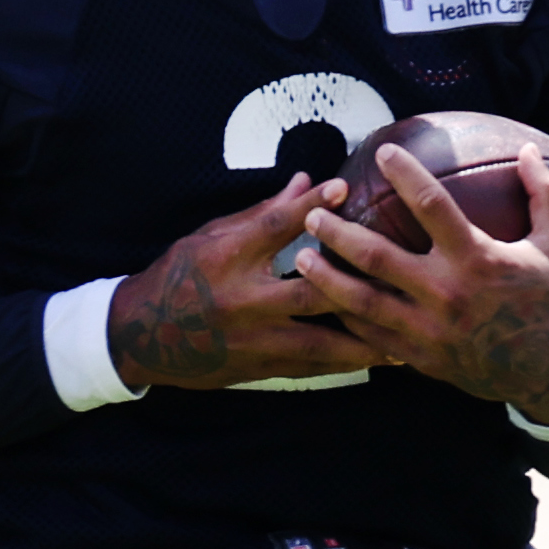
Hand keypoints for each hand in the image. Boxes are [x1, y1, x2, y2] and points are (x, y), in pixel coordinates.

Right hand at [107, 176, 382, 389]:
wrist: (142, 335)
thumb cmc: (179, 275)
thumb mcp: (211, 236)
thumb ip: (263, 213)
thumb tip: (308, 181)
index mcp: (227, 257)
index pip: (272, 225)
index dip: (309, 206)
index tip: (343, 187)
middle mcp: (243, 299)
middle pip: (309, 290)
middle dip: (355, 286)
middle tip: (399, 282)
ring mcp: (253, 338)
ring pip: (320, 342)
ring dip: (365, 341)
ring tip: (406, 340)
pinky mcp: (258, 366)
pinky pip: (311, 367)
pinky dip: (345, 364)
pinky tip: (378, 360)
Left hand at [296, 146, 548, 419]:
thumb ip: (545, 194)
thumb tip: (525, 148)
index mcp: (479, 261)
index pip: (431, 206)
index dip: (405, 173)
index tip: (383, 153)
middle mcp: (448, 294)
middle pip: (377, 256)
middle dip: (338, 231)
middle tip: (314, 213)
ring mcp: (431, 330)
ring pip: (364, 301)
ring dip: (328, 278)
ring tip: (302, 258)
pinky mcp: (424, 358)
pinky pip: (375, 337)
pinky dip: (348, 319)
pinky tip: (330, 303)